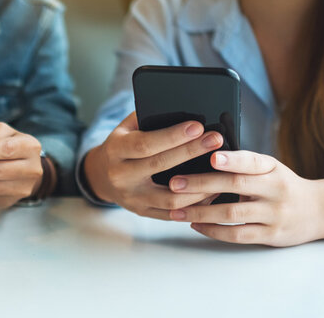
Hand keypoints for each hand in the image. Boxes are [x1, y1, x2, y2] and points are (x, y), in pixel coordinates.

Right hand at [83, 112, 222, 218]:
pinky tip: (212, 191)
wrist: (102, 175)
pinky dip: (195, 204)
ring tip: (220, 170)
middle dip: (191, 151)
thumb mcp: (127, 127)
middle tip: (216, 139)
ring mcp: (132, 198)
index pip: (145, 144)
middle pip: (159, 165)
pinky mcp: (143, 211)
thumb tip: (183, 110)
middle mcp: (120, 176)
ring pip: (170, 198)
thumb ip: (148, 118)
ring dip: (199, 185)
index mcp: (115, 150)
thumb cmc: (123, 145)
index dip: (172, 136)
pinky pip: (173, 213)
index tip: (197, 126)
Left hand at [167, 150, 323, 246]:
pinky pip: (238, 234)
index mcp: (272, 168)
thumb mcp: (270, 168)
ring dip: (200, 211)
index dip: (231, 159)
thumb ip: (243, 165)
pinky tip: (195, 224)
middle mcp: (275, 189)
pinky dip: (213, 230)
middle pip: (234, 185)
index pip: (251, 161)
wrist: (319, 210)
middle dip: (201, 184)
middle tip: (174, 184)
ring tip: (176, 210)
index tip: (210, 156)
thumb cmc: (282, 185)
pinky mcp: (271, 235)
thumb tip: (201, 156)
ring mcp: (274, 214)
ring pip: (231, 213)